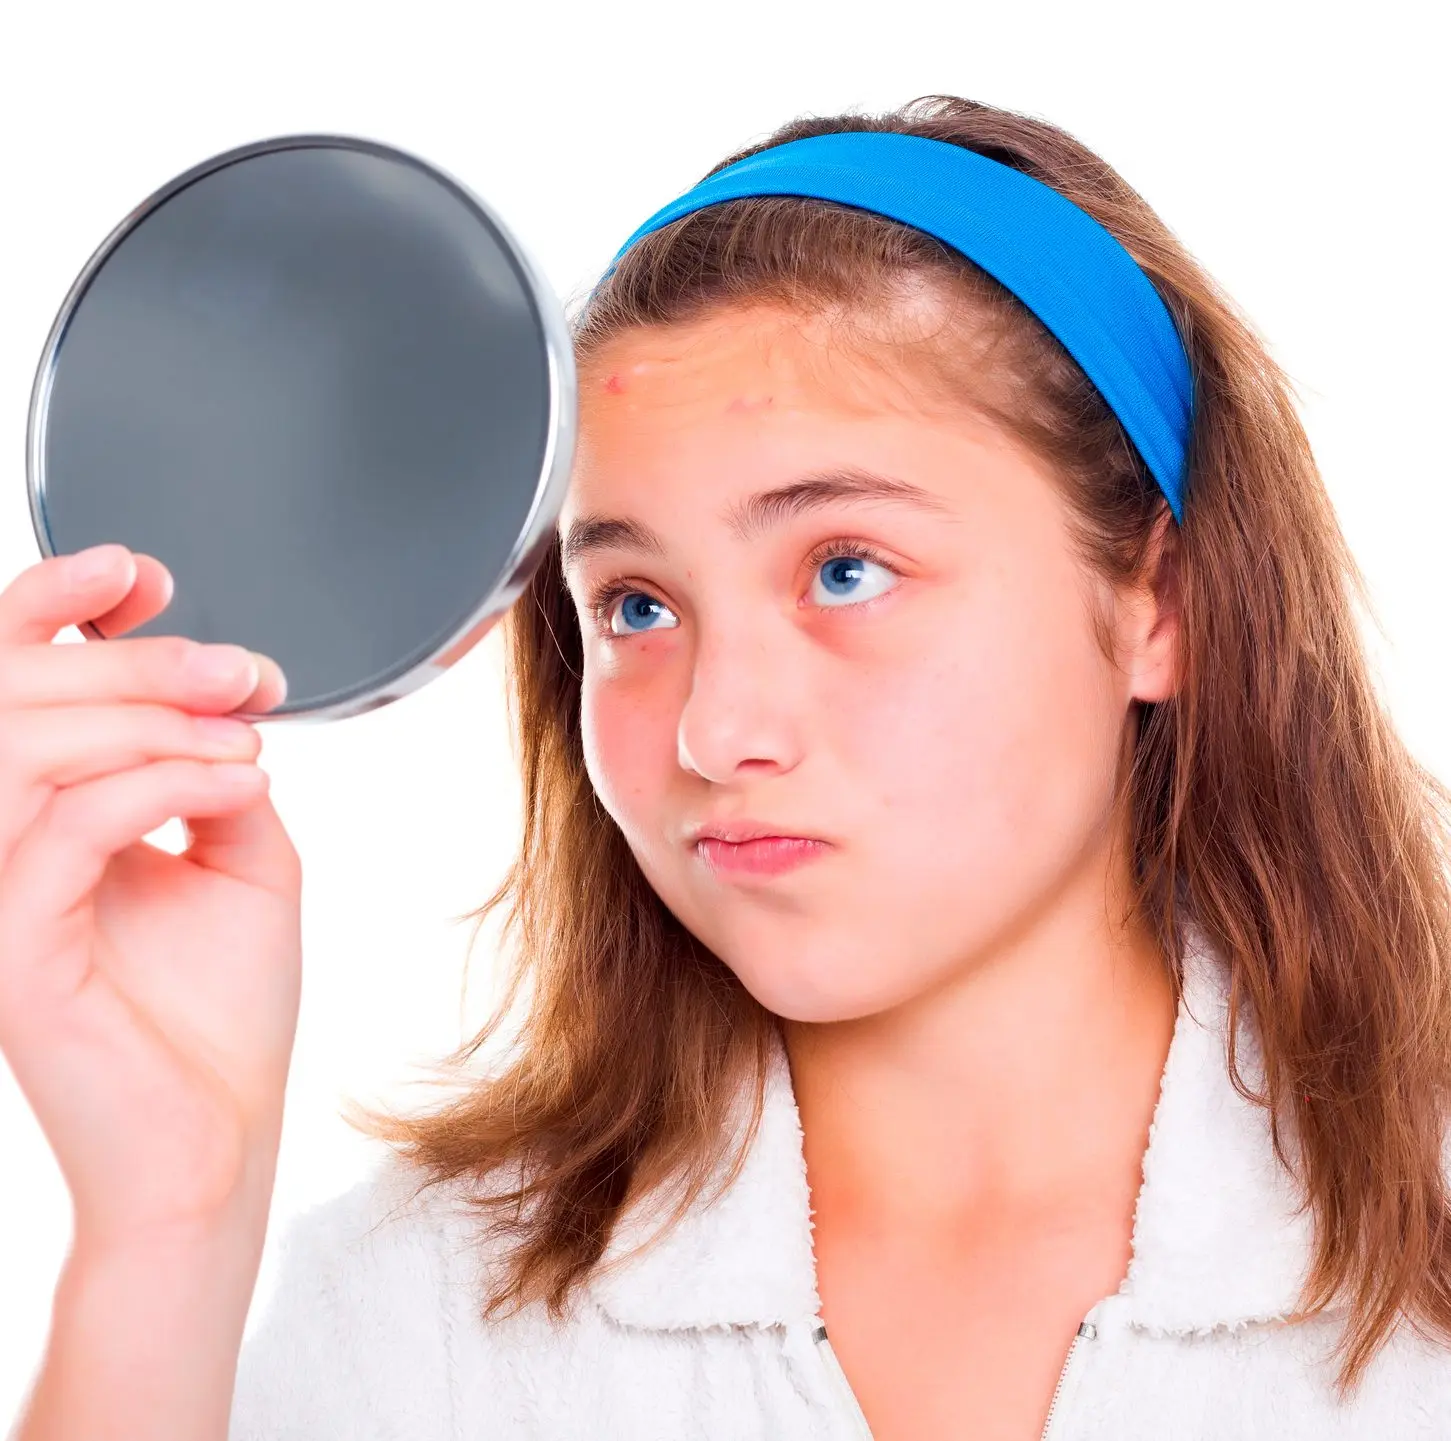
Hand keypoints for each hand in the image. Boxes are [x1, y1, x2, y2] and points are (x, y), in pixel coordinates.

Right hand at [0, 544, 299, 1250]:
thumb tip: (221, 700)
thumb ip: (212, 773)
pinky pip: (64, 827)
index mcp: (39, 821)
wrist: (220, 1132)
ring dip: (149, 719)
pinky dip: (158, 782)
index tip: (144, 576)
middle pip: (14, 698)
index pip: (11, 688)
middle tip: (238, 669)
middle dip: (134, 660)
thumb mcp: (239, 859)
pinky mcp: (14, 950)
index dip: (55, 608)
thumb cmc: (221, 1011)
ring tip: (243, 734)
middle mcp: (0, 850)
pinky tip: (236, 783)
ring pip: (27, 749)